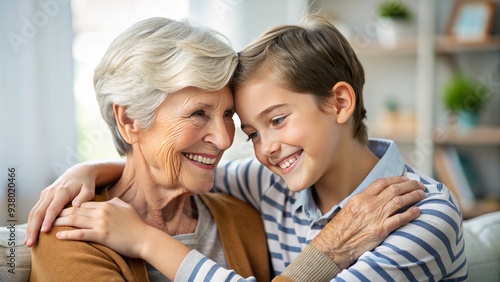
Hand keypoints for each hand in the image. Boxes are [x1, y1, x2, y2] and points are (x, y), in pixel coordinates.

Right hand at [25, 163, 96, 246]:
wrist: (79, 172)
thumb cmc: (86, 184)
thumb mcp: (89, 190)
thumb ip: (83, 198)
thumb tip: (75, 206)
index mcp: (62, 192)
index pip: (52, 208)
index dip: (48, 220)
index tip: (44, 232)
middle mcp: (50, 193)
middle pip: (38, 212)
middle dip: (33, 228)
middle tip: (30, 243)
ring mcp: (45, 194)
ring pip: (33, 212)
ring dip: (29, 228)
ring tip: (28, 242)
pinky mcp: (43, 197)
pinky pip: (35, 211)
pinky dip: (31, 223)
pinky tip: (30, 234)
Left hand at [54, 198, 151, 257]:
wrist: (145, 238)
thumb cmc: (137, 225)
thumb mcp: (127, 208)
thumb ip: (116, 202)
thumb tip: (109, 200)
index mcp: (108, 205)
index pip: (84, 204)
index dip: (71, 207)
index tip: (60, 210)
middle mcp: (103, 212)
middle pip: (76, 211)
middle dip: (61, 213)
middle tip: (49, 216)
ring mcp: (102, 223)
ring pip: (76, 221)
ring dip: (60, 223)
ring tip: (49, 225)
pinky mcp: (102, 235)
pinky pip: (81, 234)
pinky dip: (68, 235)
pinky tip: (59, 236)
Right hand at [310, 176, 425, 269]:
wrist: (335, 244)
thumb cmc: (340, 229)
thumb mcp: (348, 208)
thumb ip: (362, 201)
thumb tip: (375, 197)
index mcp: (360, 197)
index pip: (382, 183)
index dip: (396, 179)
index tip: (405, 179)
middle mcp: (369, 204)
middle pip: (394, 189)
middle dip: (410, 185)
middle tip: (420, 185)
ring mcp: (376, 216)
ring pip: (400, 201)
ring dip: (414, 196)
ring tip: (422, 195)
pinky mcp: (381, 230)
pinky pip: (400, 218)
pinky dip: (410, 213)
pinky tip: (418, 211)